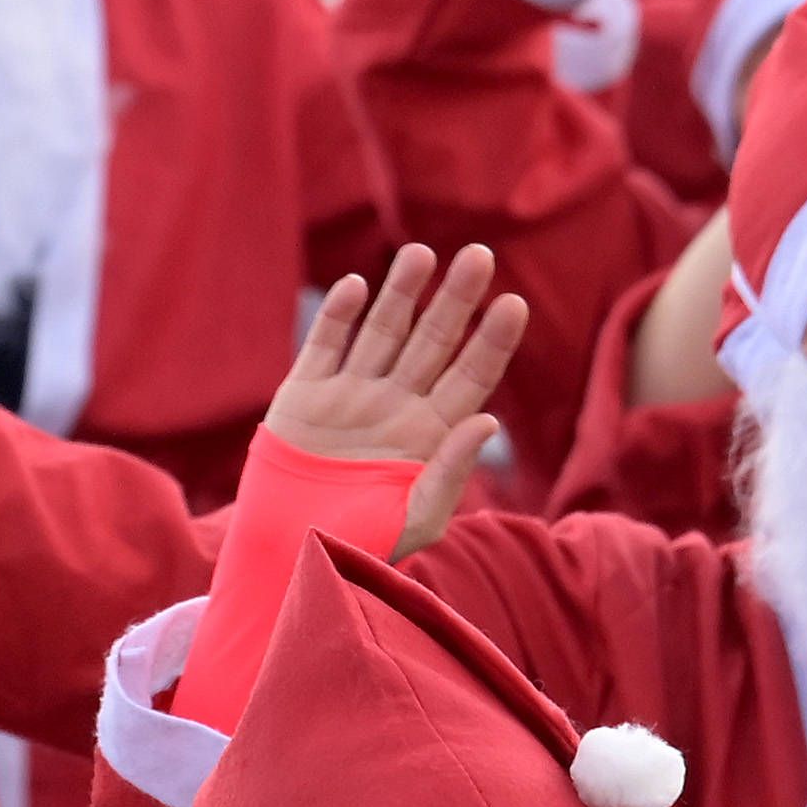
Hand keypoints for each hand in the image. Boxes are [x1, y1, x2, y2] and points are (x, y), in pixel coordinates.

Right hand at [269, 244, 531, 552]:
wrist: (292, 553)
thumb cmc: (364, 545)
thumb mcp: (418, 519)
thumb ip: (452, 471)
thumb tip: (488, 422)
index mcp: (432, 433)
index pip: (472, 376)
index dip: (492, 340)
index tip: (514, 303)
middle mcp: (397, 405)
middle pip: (434, 341)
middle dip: (456, 299)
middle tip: (480, 255)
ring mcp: (351, 395)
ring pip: (383, 332)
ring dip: (401, 292)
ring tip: (422, 253)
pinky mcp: (305, 393)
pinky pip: (326, 345)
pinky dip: (339, 316)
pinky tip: (358, 287)